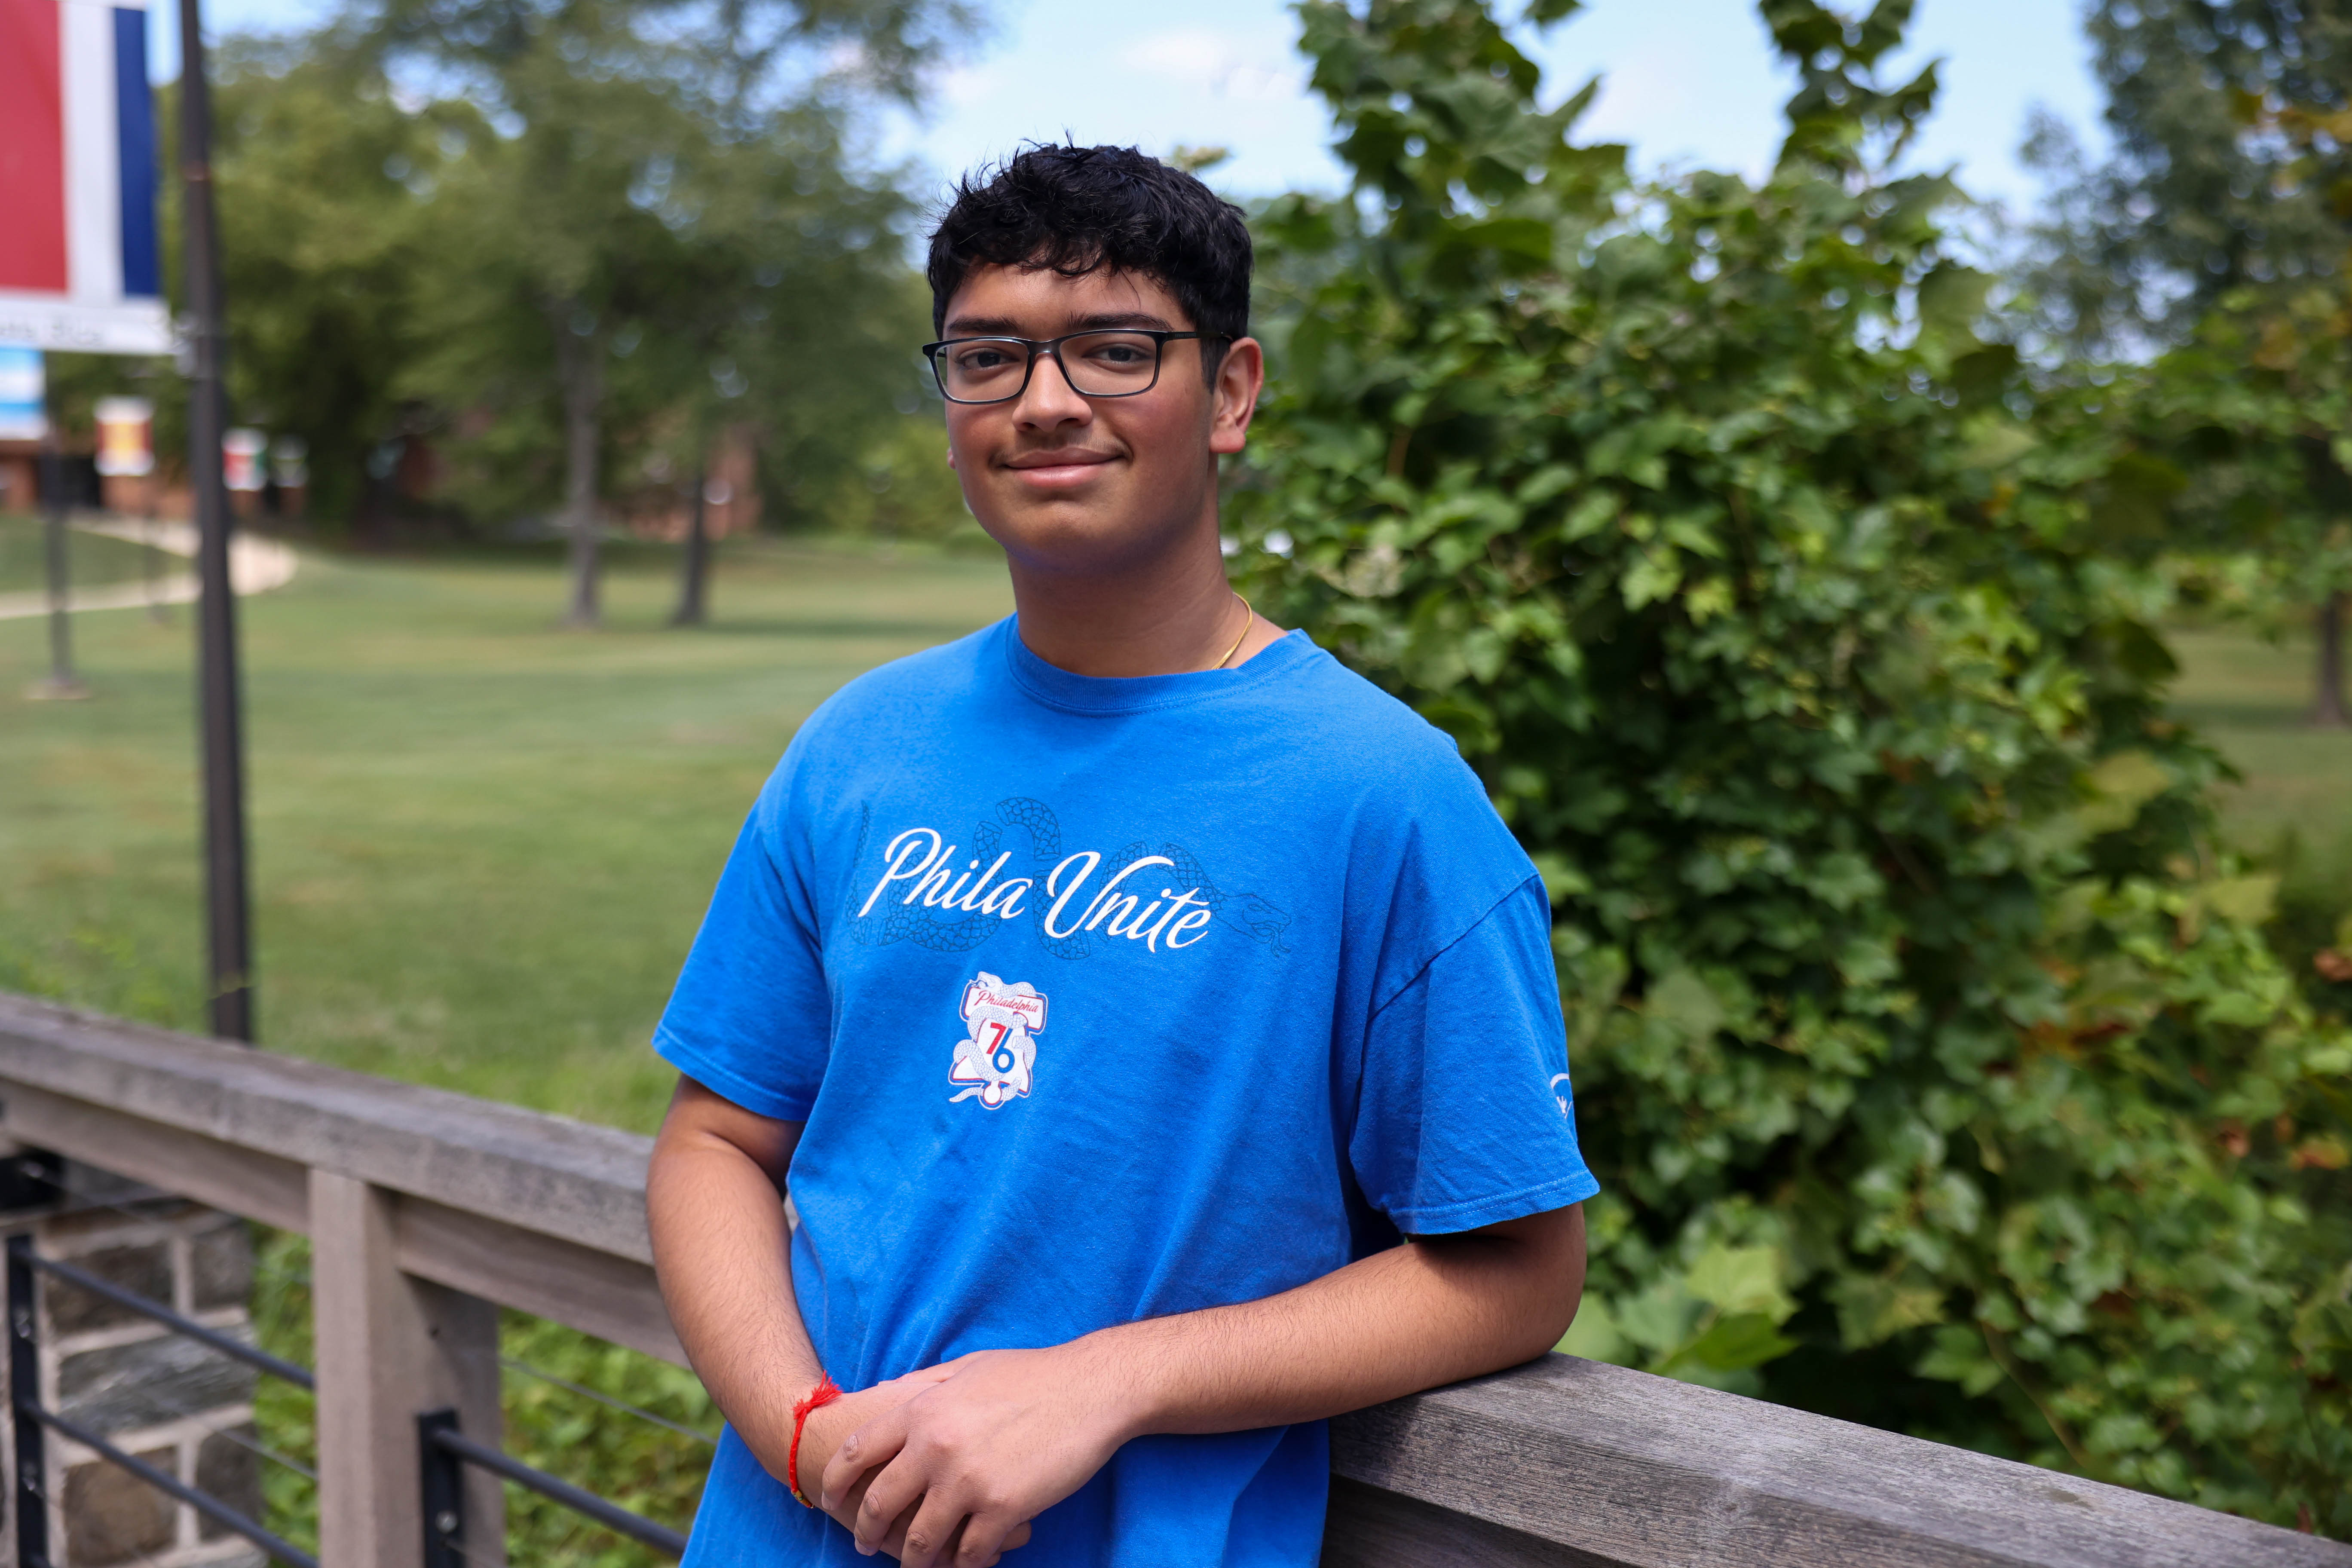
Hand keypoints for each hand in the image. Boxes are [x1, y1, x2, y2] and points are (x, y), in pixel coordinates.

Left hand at [820, 1343, 1140, 1567]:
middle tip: (865, 1544)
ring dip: (914, 1561)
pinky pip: (970, 1553)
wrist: (1092, 1388)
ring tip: (915, 1567)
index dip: (837, 1481)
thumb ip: (924, 1385)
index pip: (858, 1452)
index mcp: (924, 1409)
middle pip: (881, 1503)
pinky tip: (966, 1565)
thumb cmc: (1033, 1374)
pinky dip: (964, 1565)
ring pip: (921, 1540)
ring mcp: (968, 1481)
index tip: (831, 1500)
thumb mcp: (968, 1367)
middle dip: (867, 1530)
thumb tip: (884, 1393)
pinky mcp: (1003, 1508)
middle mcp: (936, 1447)